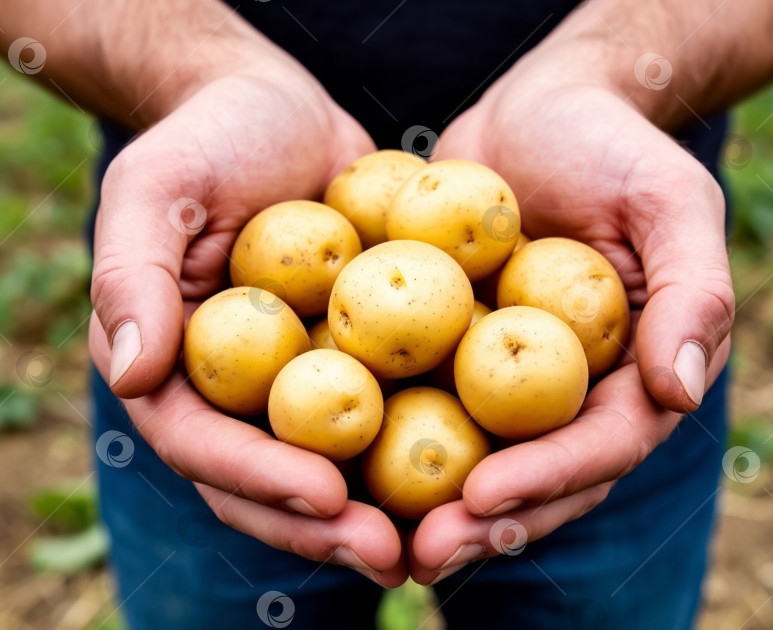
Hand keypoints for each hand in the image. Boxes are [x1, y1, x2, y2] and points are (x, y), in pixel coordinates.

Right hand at [88, 71, 405, 586]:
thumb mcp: (157, 191)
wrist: (279, 112)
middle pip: (274, 480)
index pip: (206, 447)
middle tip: (395, 556)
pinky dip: (431, 442)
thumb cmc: (208, 140)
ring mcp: (298, 380)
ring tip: (449, 537)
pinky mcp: (357, 356)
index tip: (326, 496)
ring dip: (388, 510)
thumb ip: (132, 278)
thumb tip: (135, 374)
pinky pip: (393, 408)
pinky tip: (486, 468)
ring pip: (339, 463)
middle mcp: (236, 391)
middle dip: (329, 525)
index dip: (260, 481)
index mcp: (176, 370)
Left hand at [409, 77, 733, 582]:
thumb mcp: (669, 202)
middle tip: (419, 553)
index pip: (599, 446)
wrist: (537, 111)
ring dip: (419, 504)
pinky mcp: (446, 349)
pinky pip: (411, 396)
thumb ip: (693, 291)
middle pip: (529, 474)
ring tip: (364, 534)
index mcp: (629, 376)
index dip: (547, 479)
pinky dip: (375, 431)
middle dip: (479, 521)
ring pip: (466, 454)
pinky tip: (326, 462)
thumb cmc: (612, 149)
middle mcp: (565, 391)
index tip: (484, 494)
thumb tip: (681, 391)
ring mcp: (502, 375)